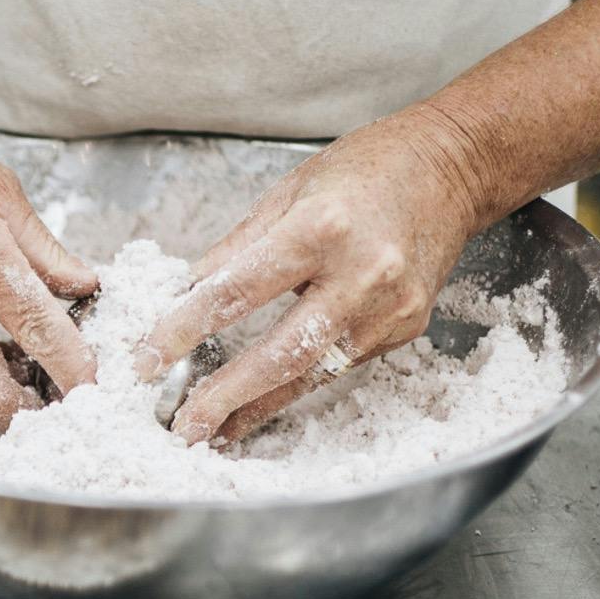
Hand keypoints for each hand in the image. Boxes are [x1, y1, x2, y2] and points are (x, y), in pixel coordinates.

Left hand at [139, 108, 484, 444]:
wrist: (454, 167)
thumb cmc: (368, 169)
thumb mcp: (289, 191)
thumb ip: (235, 249)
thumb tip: (184, 295)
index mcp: (320, 228)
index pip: (235, 292)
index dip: (183, 331)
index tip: (145, 360)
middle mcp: (361, 274)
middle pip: (281, 352)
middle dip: (225, 394)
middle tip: (183, 426)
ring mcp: (388, 309)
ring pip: (312, 373)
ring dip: (256, 407)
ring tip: (213, 431)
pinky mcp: (404, 329)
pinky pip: (338, 366)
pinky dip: (294, 389)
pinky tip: (259, 406)